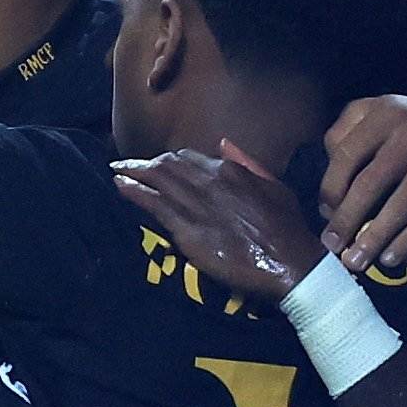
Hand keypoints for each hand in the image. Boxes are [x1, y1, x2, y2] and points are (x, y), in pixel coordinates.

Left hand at [115, 141, 327, 299]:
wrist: (289, 263)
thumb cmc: (287, 228)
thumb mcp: (273, 186)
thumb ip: (247, 163)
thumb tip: (223, 144)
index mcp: (230, 171)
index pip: (189, 159)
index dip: (170, 161)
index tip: (158, 165)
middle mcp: (210, 182)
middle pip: (167, 165)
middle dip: (144, 164)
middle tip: (125, 165)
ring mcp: (198, 205)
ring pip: (157, 180)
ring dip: (132, 174)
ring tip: (116, 172)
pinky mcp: (188, 230)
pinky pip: (154, 205)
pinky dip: (134, 192)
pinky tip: (120, 187)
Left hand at [320, 85, 406, 268]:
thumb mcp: (375, 111)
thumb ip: (345, 130)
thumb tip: (327, 168)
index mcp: (384, 115)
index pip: (348, 154)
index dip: (331, 188)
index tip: (325, 213)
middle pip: (371, 182)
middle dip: (347, 219)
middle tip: (333, 245)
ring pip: (401, 205)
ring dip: (375, 238)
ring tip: (356, 261)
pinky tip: (390, 258)